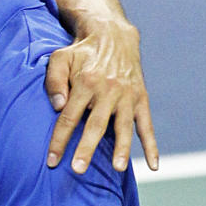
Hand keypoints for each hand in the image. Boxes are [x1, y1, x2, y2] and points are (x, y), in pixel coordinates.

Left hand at [45, 21, 158, 174]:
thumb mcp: (60, 59)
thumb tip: (58, 107)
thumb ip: (54, 81)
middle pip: (96, 124)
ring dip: (122, 148)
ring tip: (117, 168)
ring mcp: (127, 96)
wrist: (113, 36)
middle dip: (87, 148)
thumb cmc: (81, 53)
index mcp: (86, 82)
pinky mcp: (141, 99)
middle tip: (78, 169)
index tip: (51, 160)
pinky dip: (151, 145)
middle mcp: (108, 90)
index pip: (69, 117)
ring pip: (124, 126)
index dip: (59, 140)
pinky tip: (153, 165)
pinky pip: (147, 125)